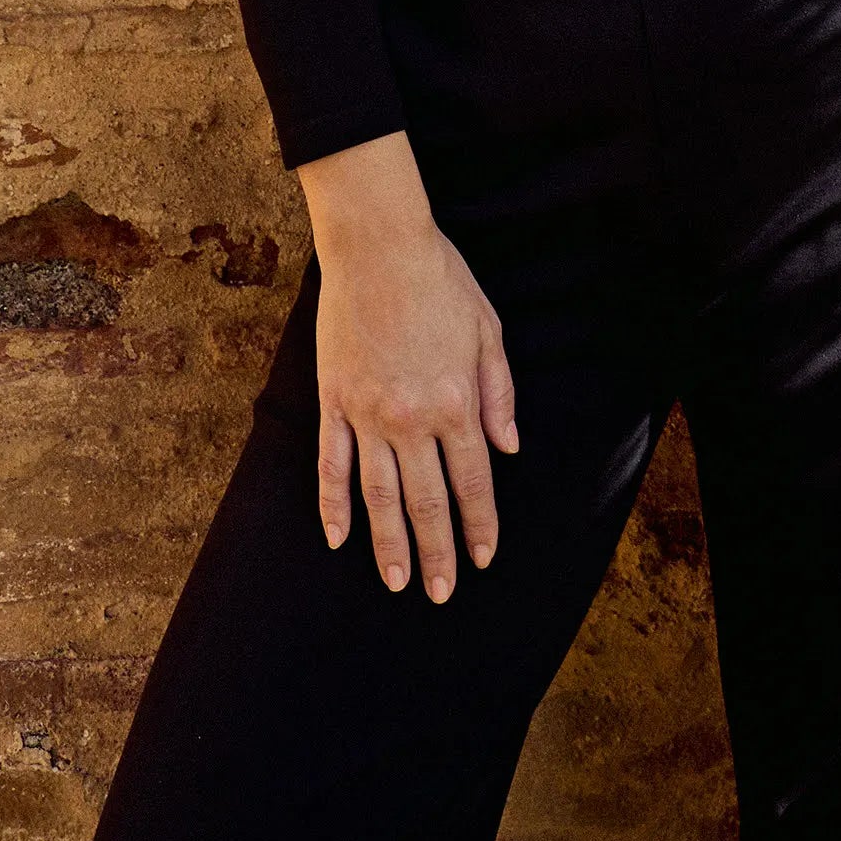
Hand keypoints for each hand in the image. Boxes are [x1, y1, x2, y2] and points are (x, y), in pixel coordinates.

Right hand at [297, 132, 518, 603]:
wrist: (379, 247)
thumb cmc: (440, 282)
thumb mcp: (488, 331)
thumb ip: (498, 393)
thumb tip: (509, 447)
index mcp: (455, 402)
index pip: (472, 481)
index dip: (479, 525)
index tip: (482, 559)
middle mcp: (411, 418)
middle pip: (426, 500)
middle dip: (437, 551)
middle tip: (440, 594)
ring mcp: (366, 413)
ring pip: (377, 495)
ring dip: (388, 543)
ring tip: (397, 582)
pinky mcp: (333, 401)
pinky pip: (331, 465)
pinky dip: (333, 504)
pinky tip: (337, 537)